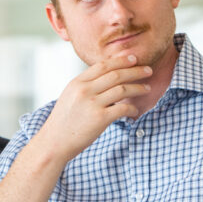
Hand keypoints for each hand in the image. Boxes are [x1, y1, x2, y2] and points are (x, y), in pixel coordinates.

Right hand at [37, 55, 151, 161]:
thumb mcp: (70, 96)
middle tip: (148, 70)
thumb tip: (106, 78)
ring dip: (138, 88)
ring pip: (122, 89)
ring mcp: (92, 104)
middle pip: (116, 74)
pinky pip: (123, 108)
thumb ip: (86, 86)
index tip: (133, 59)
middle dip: (135, 71)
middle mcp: (84, 90)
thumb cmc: (64, 121)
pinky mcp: (100, 118)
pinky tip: (135, 111)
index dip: (120, 60)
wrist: (54, 142)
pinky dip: (132, 108)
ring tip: (147, 88)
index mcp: (77, 82)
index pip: (102, 65)